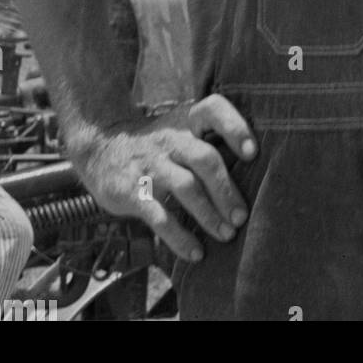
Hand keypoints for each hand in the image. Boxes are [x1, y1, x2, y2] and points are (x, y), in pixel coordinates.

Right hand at [68, 94, 256, 263]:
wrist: (101, 145)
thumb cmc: (159, 143)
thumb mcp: (182, 128)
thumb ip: (212, 139)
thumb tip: (261, 166)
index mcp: (187, 121)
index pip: (213, 110)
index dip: (234, 127)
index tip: (252, 152)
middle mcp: (171, 139)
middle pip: (205, 159)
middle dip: (226, 190)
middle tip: (241, 216)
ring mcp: (151, 165)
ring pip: (185, 187)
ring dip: (208, 215)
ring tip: (227, 235)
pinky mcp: (132, 192)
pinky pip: (159, 216)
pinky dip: (179, 237)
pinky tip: (196, 252)